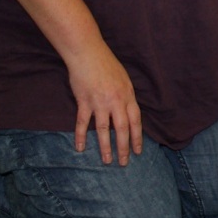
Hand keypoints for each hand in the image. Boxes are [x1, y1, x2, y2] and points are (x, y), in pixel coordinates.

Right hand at [68, 42, 142, 165]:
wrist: (88, 54)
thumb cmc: (107, 64)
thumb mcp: (124, 79)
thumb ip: (126, 96)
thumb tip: (129, 112)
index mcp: (128, 95)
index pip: (135, 121)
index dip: (137, 137)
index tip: (138, 151)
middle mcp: (116, 101)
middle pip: (122, 129)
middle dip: (124, 147)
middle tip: (124, 163)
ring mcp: (99, 102)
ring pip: (104, 129)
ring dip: (106, 147)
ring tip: (107, 161)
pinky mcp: (84, 102)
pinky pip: (83, 123)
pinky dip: (81, 136)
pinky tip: (80, 148)